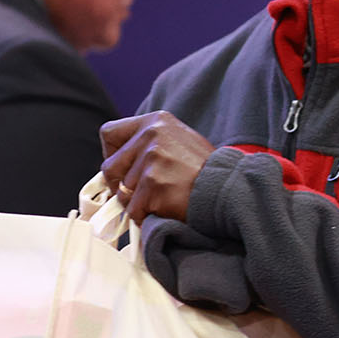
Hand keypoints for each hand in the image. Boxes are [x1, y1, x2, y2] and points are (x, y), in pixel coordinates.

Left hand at [99, 112, 214, 222]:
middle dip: (119, 185)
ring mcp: (152, 160)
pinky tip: (166, 208)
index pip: (109, 132)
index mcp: (155, 121)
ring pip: (121, 193)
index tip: (122, 167)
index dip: (110, 154)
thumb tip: (116, 163)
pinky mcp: (153, 184)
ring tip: (163, 199)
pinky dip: (145, 216)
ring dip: (137, 203)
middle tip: (141, 193)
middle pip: (109, 167)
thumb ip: (147, 145)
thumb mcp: (177, 141)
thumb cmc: (203, 171)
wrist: (229, 189)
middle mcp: (151, 135)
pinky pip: (134, 210)